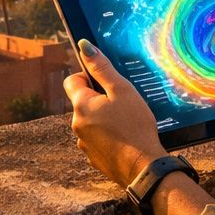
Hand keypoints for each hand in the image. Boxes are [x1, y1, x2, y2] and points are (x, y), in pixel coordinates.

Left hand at [64, 39, 167, 187]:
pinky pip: (97, 139)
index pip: (72, 81)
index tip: (107, 84)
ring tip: (126, 123)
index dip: (88, 77)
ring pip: (91, 122)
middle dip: (100, 100)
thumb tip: (84, 46)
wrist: (143, 168)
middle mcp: (76, 124)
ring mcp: (84, 143)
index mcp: (81, 105)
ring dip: (104, 119)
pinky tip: (125, 139)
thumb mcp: (122, 90)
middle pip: (83, 102)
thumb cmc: (134, 126)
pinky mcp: (93, 158)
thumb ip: (102, 68)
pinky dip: (108, 136)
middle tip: (123, 104)